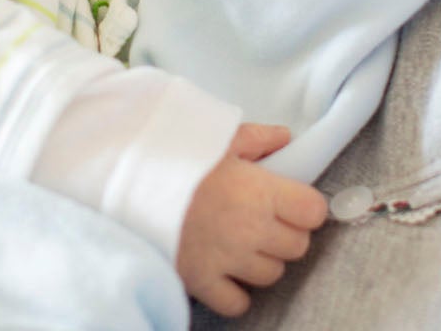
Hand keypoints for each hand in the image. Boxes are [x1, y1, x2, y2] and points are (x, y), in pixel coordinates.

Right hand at [175, 124, 328, 317]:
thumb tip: (285, 138)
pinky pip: (237, 303)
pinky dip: (236, 293)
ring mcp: (227, 259)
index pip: (314, 212)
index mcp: (260, 191)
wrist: (127, 181)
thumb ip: (259, 139)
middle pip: (297, 246)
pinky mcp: (202, 281)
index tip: (292, 203)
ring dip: (262, 262)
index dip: (305, 207)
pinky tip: (226, 274)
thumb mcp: (219, 137)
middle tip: (264, 221)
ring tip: (242, 244)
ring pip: (271, 275)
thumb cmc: (175, 156)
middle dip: (286, 234)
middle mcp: (251, 229)